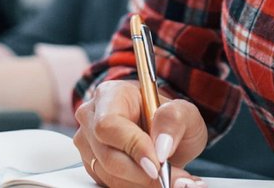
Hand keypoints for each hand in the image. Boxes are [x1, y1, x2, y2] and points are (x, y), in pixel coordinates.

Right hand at [73, 80, 208, 186]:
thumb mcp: (184, 113)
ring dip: (141, 182)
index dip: (132, 146)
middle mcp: (92, 117)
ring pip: (109, 174)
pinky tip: (152, 179)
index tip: (158, 163)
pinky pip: (110, 183)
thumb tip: (161, 147)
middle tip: (169, 176)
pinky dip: (135, 185)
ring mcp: (88, 143)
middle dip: (142, 172)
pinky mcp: (91, 164)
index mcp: (111, 94)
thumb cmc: (170, 119)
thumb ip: (174, 121)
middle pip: (108, 154)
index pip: (109, 124)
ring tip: (167, 177)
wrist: (164, 136)